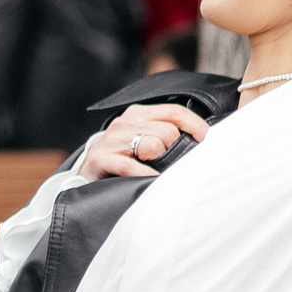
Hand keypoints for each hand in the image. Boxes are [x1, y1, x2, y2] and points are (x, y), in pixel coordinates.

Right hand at [75, 103, 209, 180]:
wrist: (86, 176)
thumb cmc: (123, 159)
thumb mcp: (142, 139)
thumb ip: (164, 133)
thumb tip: (199, 139)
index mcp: (137, 114)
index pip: (173, 111)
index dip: (193, 124)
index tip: (205, 138)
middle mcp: (124, 123)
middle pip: (167, 131)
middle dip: (174, 149)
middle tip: (169, 163)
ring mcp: (112, 140)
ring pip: (153, 145)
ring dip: (160, 162)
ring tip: (155, 170)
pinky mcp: (101, 159)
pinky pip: (132, 166)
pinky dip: (146, 174)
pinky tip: (153, 180)